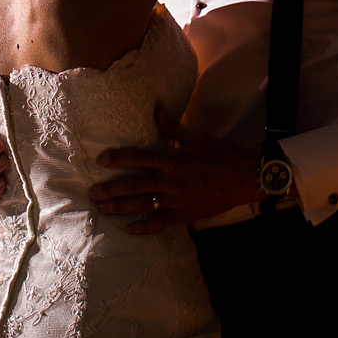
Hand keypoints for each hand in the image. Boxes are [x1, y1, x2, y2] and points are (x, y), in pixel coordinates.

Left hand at [89, 109, 265, 234]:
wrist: (244, 176)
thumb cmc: (220, 153)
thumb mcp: (196, 135)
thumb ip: (172, 125)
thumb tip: (156, 109)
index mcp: (172, 160)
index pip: (137, 158)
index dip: (117, 159)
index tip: (101, 160)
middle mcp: (171, 181)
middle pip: (134, 186)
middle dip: (111, 189)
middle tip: (93, 193)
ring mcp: (177, 200)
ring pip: (143, 206)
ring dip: (121, 208)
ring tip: (103, 209)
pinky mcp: (186, 215)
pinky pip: (161, 223)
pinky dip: (144, 227)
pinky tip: (128, 229)